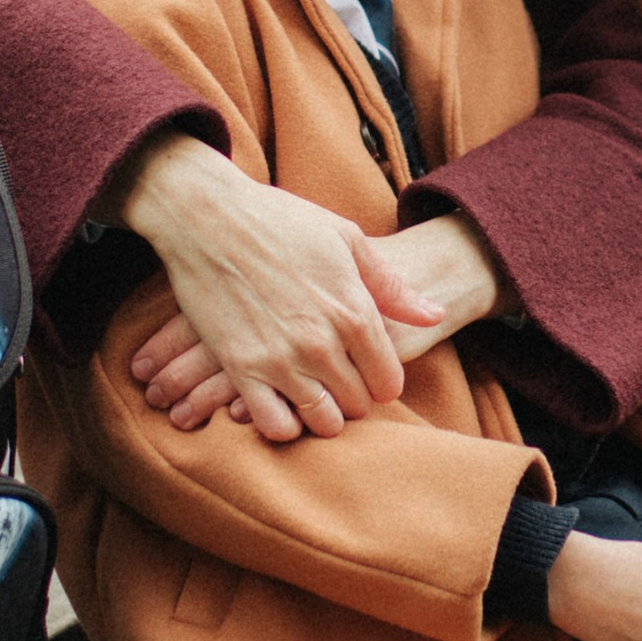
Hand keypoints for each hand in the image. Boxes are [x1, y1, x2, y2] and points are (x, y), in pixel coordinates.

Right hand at [129, 212, 504, 426]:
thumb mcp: (346, 239)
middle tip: (338, 379)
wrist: (207, 215)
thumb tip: (434, 315)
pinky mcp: (241, 369)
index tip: (367, 369)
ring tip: (312, 392)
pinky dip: (283, 424)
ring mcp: (280, 360)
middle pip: (357, 405)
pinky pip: (274, 426)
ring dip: (322, 414)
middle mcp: (322, 343)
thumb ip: (391, 287)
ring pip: (321, 422)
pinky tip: (280, 401)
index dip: (381, 380)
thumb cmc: (281, 220)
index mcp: (354, 311)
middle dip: (352, 397)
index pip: (388, 381)